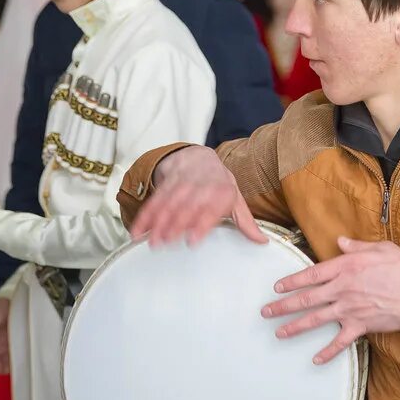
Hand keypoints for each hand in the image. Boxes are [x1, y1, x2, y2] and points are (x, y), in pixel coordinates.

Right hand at [132, 146, 265, 246]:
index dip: (200, 224)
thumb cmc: (220, 184)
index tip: (192, 240)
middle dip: (174, 224)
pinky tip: (137, 231)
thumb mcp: (235, 199)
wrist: (199, 157)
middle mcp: (201, 187)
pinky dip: (144, 216)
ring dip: (157, 221)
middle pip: (186, 206)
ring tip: (151, 240)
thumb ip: (246, 222)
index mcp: (221, 192)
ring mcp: (181, 184)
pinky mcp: (166, 185)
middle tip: (164, 242)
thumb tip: (262, 242)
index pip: (210, 208)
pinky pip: (153, 201)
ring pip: (167, 203)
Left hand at [264, 237, 399, 364]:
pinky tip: (315, 360)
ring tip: (278, 332)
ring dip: (294, 327)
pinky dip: (327, 352)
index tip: (277, 287)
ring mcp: (348, 310)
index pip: (311, 275)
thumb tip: (340, 241)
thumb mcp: (381, 248)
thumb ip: (357, 246)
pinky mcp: (359, 326)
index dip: (292, 281)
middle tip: (265, 311)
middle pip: (306, 299)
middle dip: (283, 305)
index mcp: (345, 268)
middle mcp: (341, 290)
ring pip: (315, 320)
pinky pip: (340, 342)